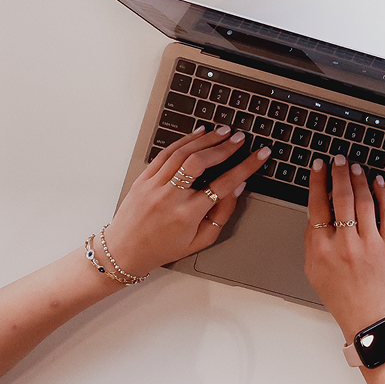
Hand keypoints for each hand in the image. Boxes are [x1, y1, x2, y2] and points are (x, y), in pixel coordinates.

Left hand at [103, 126, 270, 276]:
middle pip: (200, 162)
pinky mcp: (143, 178)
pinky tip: (199, 134)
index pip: (224, 184)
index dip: (246, 166)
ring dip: (206, 139)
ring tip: (223, 132)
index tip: (260, 154)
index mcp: (187, 215)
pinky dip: (184, 141)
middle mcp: (170, 197)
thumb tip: (238, 187)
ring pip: (183, 153)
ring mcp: (154, 186)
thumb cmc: (164, 248)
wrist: (124, 251)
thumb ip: (222, 214)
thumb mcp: (200, 240)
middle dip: (224, 147)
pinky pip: (166, 154)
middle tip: (240, 138)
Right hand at [304, 154, 384, 339]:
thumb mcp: (313, 269)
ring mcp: (369, 244)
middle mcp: (345, 244)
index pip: (317, 206)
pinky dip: (383, 194)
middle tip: (339, 159)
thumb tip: (316, 211)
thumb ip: (312, 240)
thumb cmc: (340, 294)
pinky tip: (378, 182)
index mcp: (322, 249)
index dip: (317, 182)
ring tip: (355, 167)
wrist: (368, 315)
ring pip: (364, 201)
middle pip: (341, 198)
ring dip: (359, 179)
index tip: (319, 166)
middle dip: (339, 173)